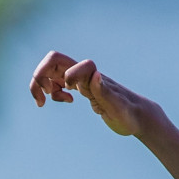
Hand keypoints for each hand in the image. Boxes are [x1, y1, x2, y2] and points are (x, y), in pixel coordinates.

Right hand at [28, 51, 158, 137]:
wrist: (138, 117)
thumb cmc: (130, 115)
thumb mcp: (118, 108)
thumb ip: (105, 91)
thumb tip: (95, 74)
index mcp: (92, 77)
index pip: (68, 64)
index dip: (61, 78)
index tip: (71, 98)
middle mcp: (85, 75)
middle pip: (53, 61)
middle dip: (40, 77)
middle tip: (42, 99)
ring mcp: (81, 80)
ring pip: (52, 71)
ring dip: (41, 84)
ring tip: (44, 102)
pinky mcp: (81, 88)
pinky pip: (58, 81)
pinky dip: (52, 91)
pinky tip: (66, 100)